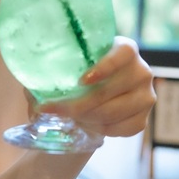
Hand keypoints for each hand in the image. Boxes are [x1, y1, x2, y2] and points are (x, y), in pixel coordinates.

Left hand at [40, 36, 155, 137]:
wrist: (101, 88)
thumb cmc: (81, 69)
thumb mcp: (70, 61)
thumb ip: (52, 69)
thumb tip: (33, 94)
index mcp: (126, 49)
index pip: (123, 54)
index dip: (104, 67)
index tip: (80, 81)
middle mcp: (141, 71)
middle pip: (109, 91)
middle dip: (77, 104)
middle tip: (51, 109)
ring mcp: (146, 97)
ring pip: (112, 113)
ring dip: (84, 117)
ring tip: (68, 114)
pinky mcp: (143, 119)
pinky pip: (118, 129)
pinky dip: (97, 129)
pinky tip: (85, 121)